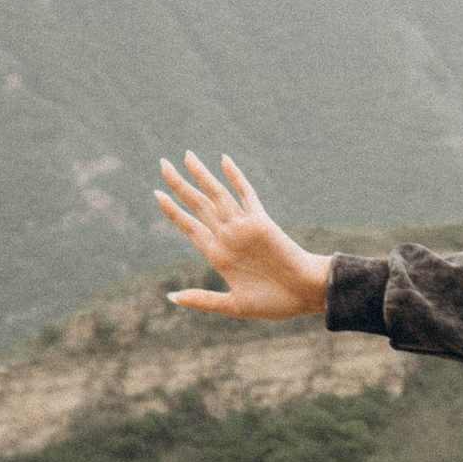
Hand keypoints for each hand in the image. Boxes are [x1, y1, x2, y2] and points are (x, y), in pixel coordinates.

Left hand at [155, 153, 330, 320]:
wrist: (305, 294)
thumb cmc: (275, 303)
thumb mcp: (234, 305)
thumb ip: (203, 299)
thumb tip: (172, 296)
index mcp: (218, 254)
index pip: (189, 225)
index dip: (172, 210)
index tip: (157, 194)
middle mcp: (227, 236)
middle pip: (198, 204)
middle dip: (178, 184)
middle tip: (162, 164)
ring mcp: (243, 226)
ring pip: (217, 194)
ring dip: (201, 175)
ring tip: (186, 155)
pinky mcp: (261, 221)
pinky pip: (246, 194)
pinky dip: (235, 177)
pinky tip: (224, 160)